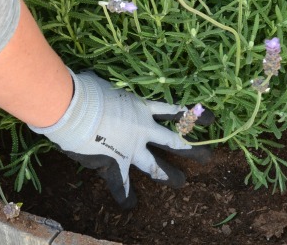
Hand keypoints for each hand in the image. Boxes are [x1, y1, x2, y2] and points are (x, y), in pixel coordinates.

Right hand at [30, 70, 212, 208]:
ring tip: (183, 183)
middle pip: (174, 143)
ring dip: (169, 176)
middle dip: (192, 151)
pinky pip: (122, 185)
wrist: (75, 110)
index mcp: (142, 108)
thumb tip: (96, 81)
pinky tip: (130, 204)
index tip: (212, 119)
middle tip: (208, 157)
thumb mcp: (104, 84)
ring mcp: (131, 150)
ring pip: (156, 166)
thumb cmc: (87, 90)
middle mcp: (143, 130)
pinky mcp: (116, 165)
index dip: (194, 116)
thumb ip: (108, 89)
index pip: (175, 112)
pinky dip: (126, 196)